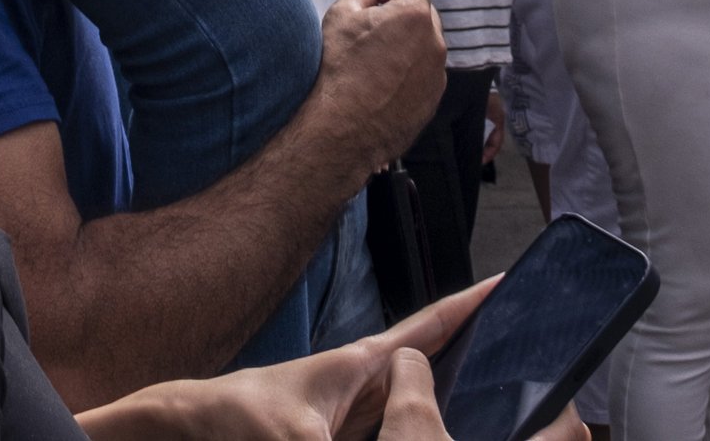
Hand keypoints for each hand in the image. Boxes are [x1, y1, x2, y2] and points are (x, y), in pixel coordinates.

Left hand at [144, 282, 496, 438]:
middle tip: (521, 357)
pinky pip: (393, 430)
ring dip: (444, 403)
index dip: (467, 306)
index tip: (506, 283)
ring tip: (492, 399)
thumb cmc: (235, 419)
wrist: (188, 431)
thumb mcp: (297, 438)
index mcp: (359, 367)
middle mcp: (362, 388)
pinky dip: (416, 428)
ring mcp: (352, 418)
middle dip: (474, 357)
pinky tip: (433, 431)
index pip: (426, 328)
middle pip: (431, 368)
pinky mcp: (340, 438)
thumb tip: (395, 437)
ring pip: (413, 408)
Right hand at [314, 0, 443, 166]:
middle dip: (400, 10)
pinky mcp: (432, 102)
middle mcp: (434, 44)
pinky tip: (380, 82)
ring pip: (425, 45)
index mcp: (413, 15)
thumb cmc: (339, 69)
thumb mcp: (340, 15)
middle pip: (423, 11)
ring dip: (405, 42)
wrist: (343, 130)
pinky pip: (423, 74)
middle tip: (372, 22)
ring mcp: (436, 76)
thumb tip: (373, 1)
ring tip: (375, 56)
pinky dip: (407, 71)